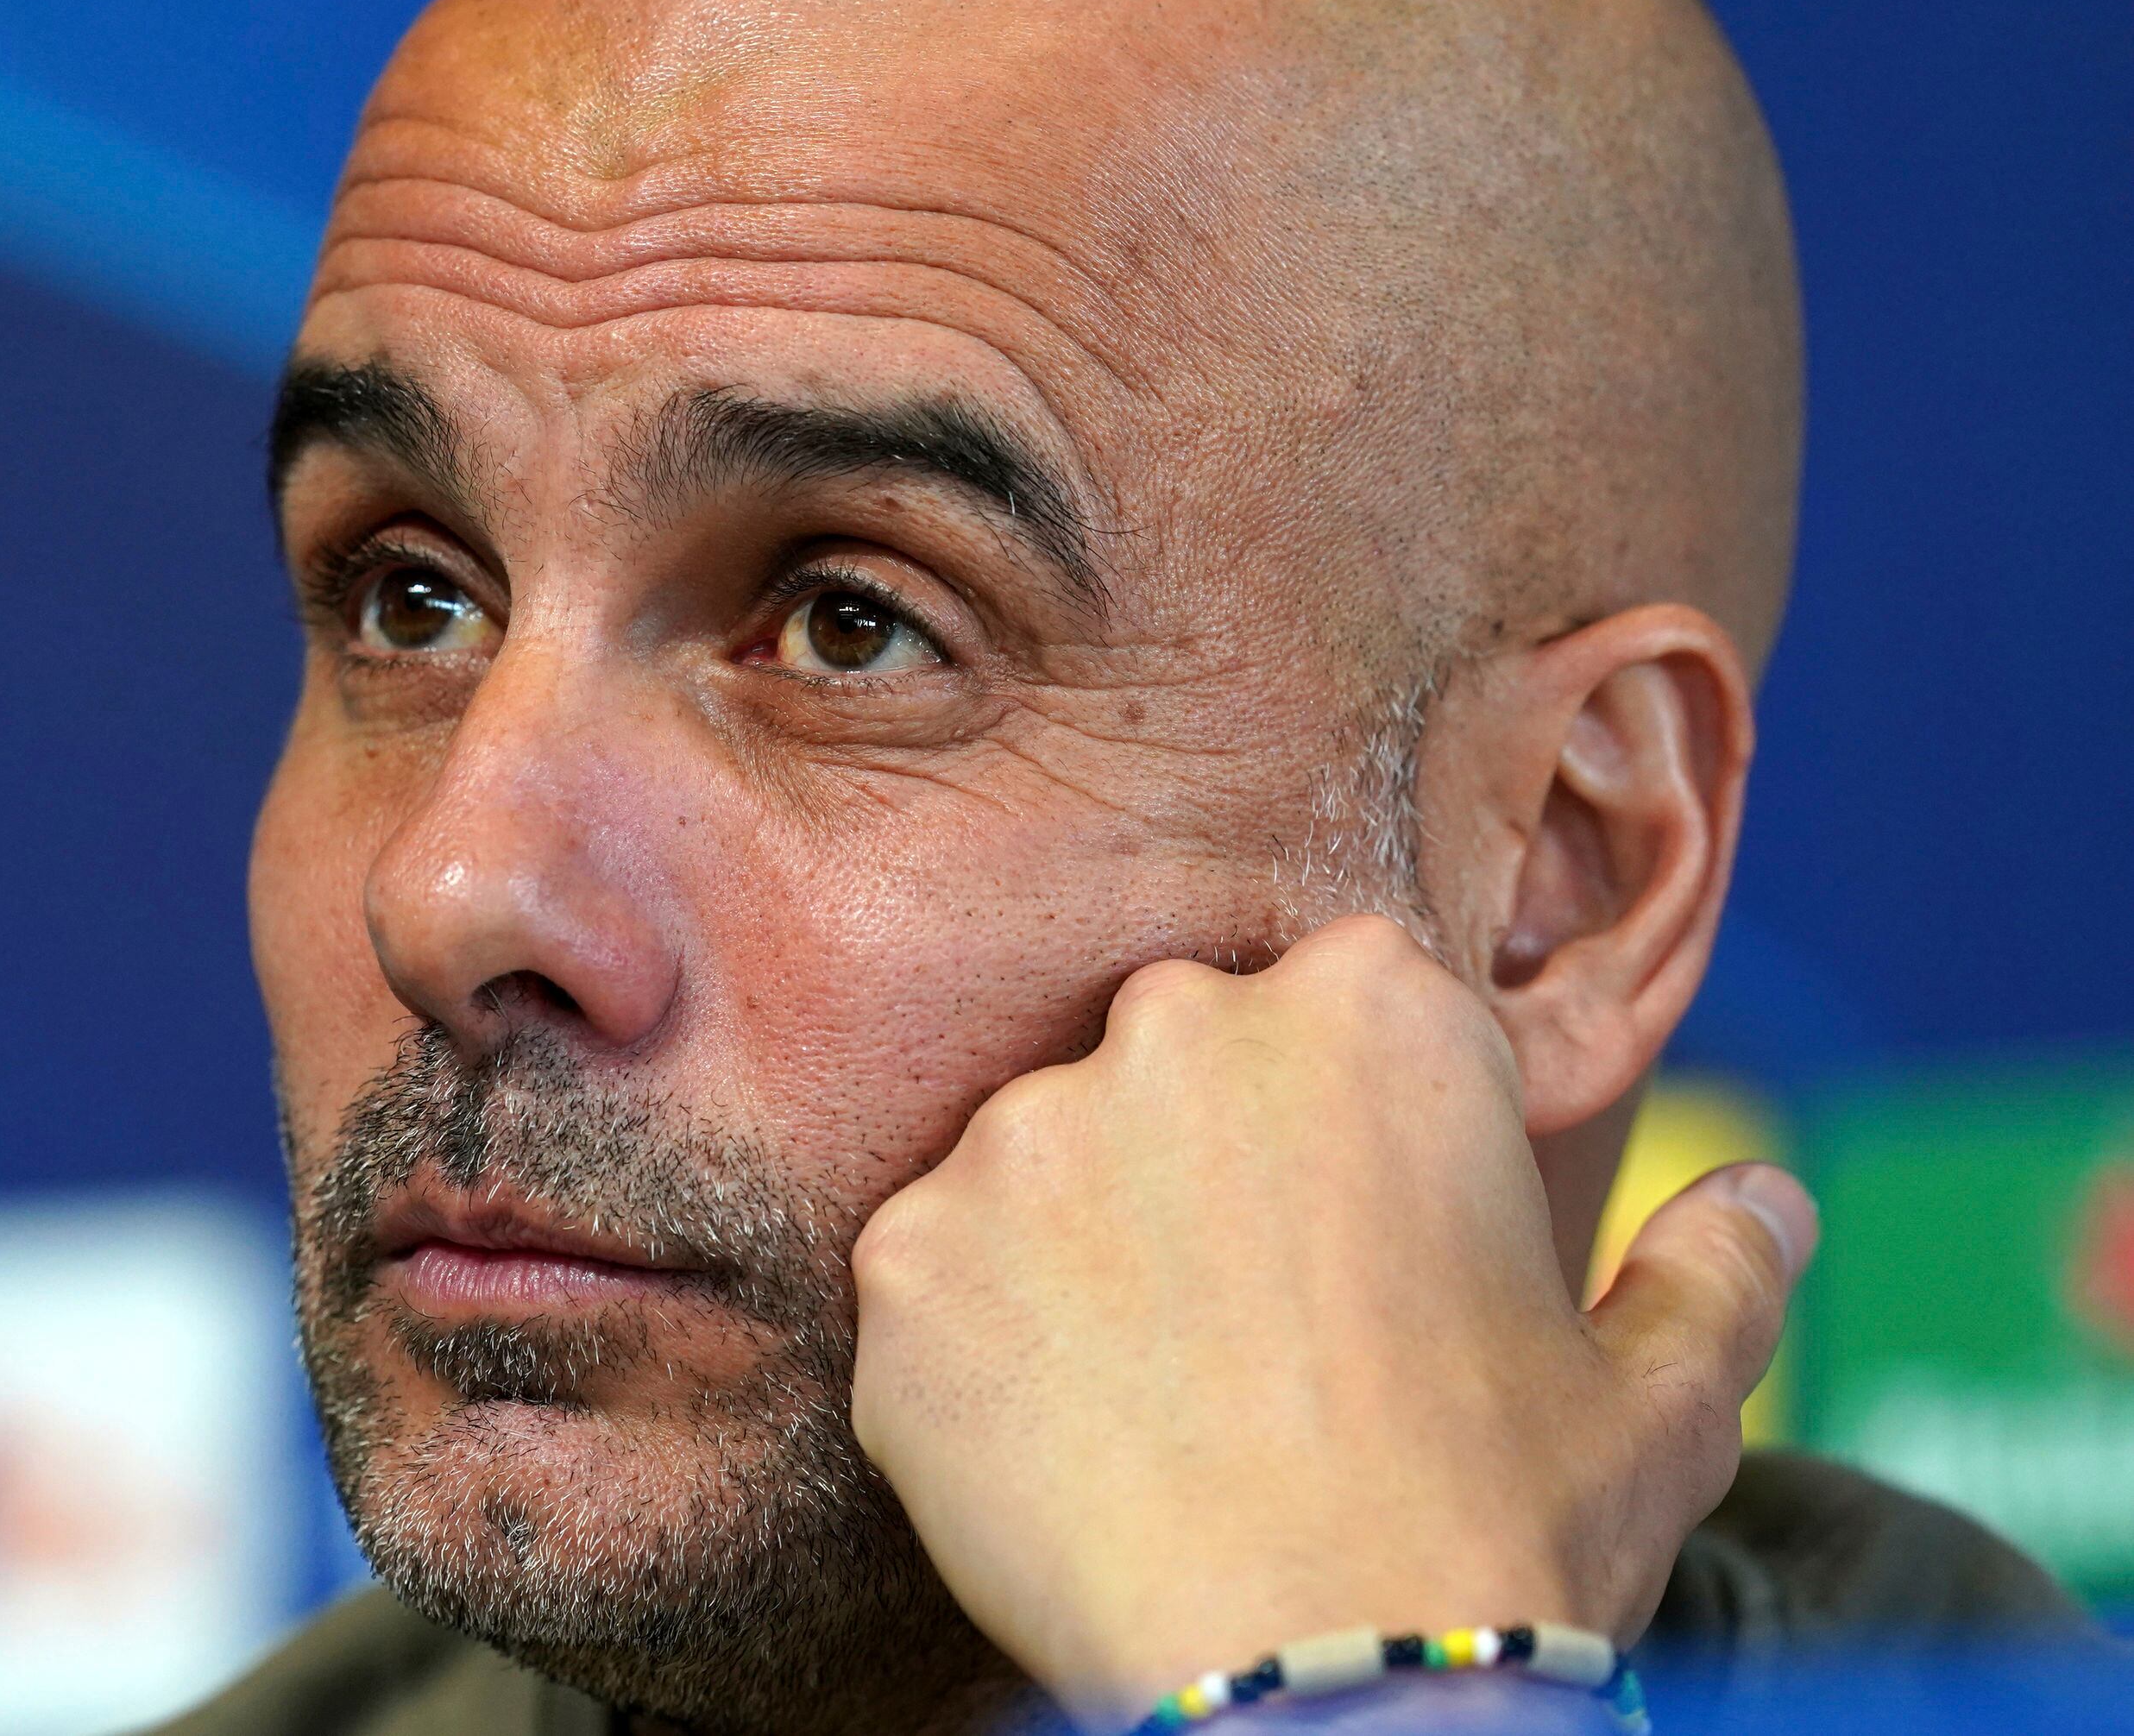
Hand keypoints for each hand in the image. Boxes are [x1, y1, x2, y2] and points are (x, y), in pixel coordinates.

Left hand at [849, 916, 1814, 1724]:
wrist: (1317, 1690)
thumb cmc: (1499, 1530)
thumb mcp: (1662, 1401)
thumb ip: (1718, 1269)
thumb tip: (1767, 1197)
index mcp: (1373, 1006)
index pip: (1348, 1025)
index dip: (1365, 1151)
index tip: (1373, 1264)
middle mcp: (1177, 1027)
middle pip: (1182, 1073)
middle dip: (1214, 1176)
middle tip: (1264, 1341)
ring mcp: (1018, 1138)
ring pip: (1047, 1169)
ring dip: (1089, 1257)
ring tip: (1166, 1405)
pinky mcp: (906, 1257)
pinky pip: (937, 1278)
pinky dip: (983, 1352)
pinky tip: (1064, 1449)